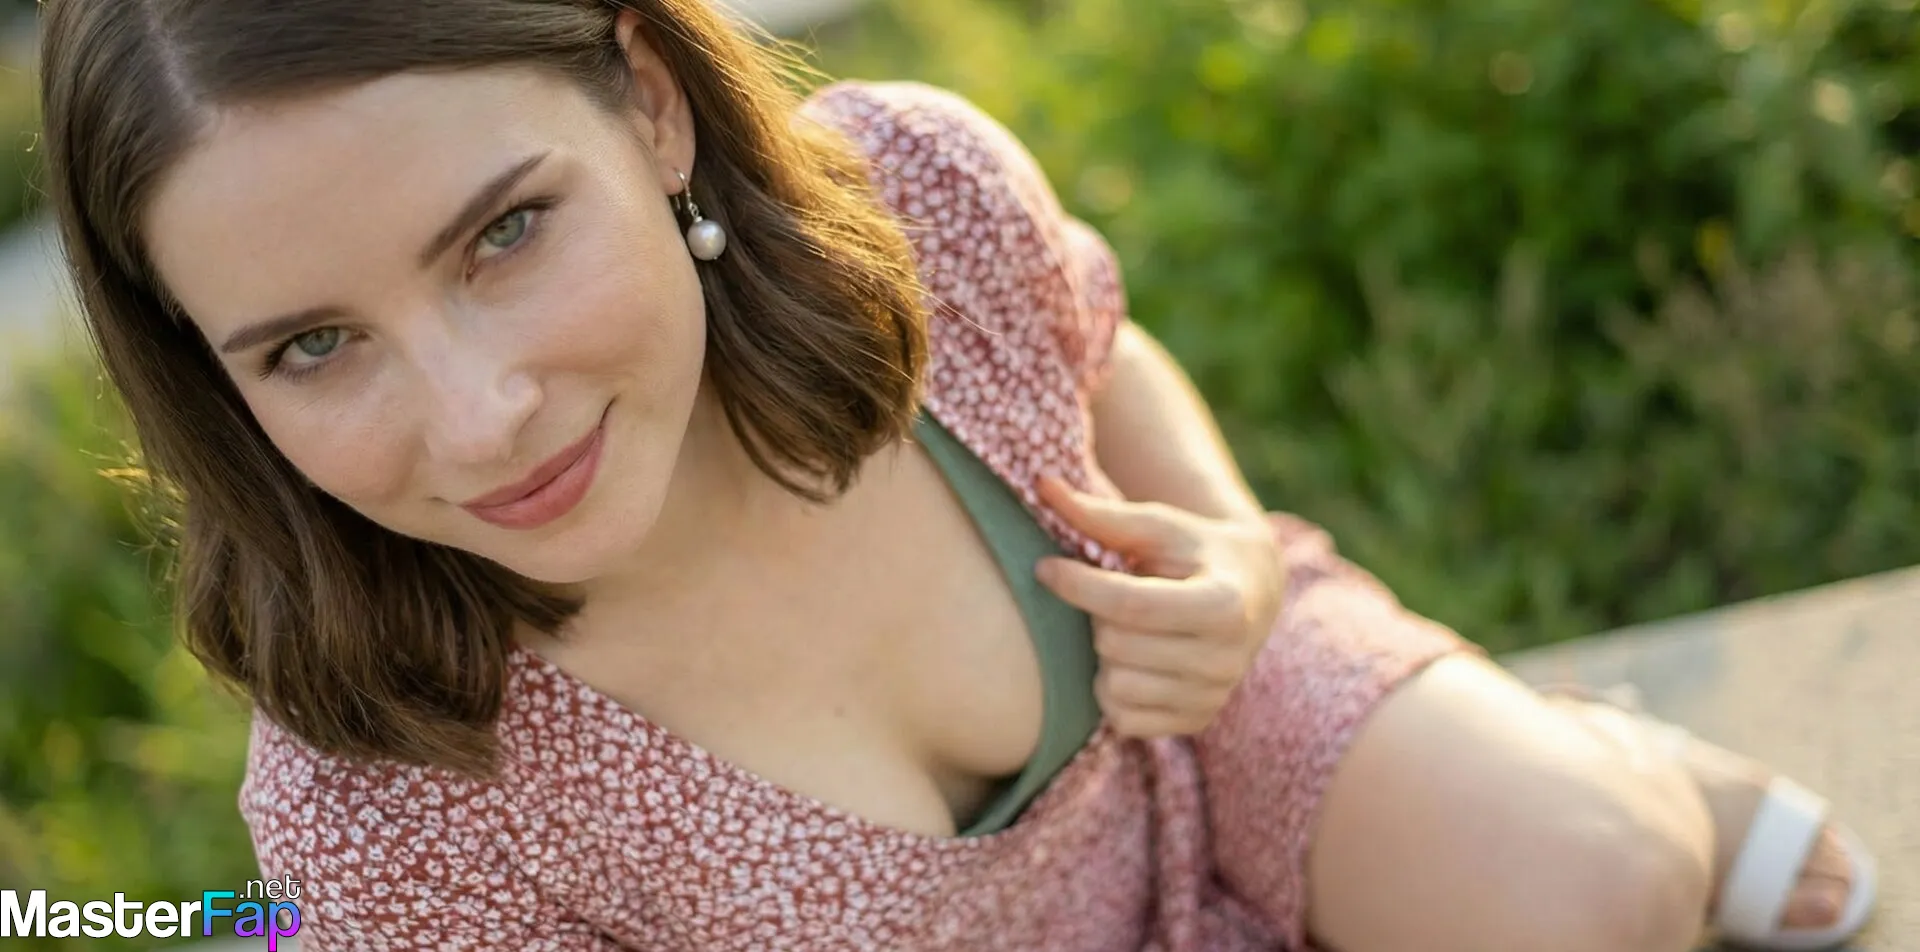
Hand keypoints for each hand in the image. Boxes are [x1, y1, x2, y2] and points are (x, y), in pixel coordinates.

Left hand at [1033, 475, 1284, 737]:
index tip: (1044, 566)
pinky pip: (1121, 717)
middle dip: (1097, 615)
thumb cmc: (1194, 550)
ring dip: (1102, 654)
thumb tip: (1042, 485)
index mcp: (1225, 605)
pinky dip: (1112, 688)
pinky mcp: (1194, 723)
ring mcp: (1212, 698)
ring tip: (1125, 626)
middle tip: (1110, 594)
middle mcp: (1225, 660)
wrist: (1250, 591)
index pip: (1131, 605)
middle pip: (1116, 645)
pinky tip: (1132, 659)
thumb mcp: (1158, 525)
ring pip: (1114, 686)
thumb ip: (1101, 514)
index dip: (1077, 585)